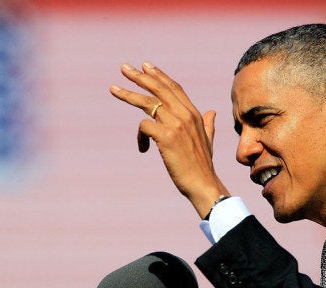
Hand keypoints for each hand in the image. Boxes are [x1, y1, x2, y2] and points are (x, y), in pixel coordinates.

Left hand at [110, 61, 228, 217]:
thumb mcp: (207, 140)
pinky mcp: (166, 136)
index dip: (159, 75)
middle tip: (124, 68)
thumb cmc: (202, 165)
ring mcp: (176, 124)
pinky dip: (140, 137)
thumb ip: (207, 124)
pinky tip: (143, 149)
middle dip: (140, 77)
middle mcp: (185, 115)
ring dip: (128, 94)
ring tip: (113, 89)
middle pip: (159, 89)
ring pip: (147, 103)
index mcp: (194, 113)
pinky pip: (143, 126)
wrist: (202, 183)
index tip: (146, 65)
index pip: (174, 87)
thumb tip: (211, 112)